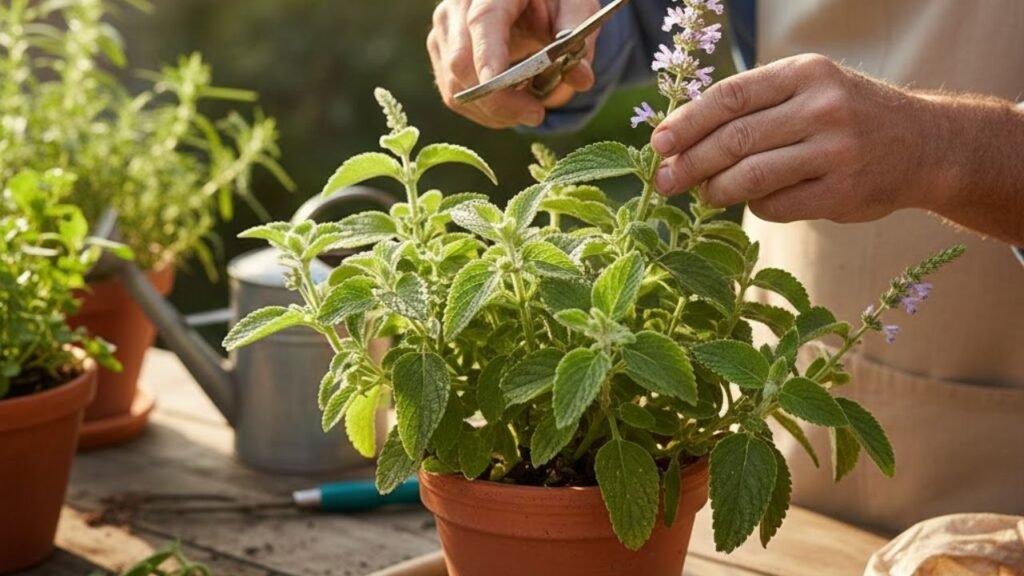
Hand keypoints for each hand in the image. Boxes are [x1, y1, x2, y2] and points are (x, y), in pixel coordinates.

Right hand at [428, 0, 599, 128]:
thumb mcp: (575, 6)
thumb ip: (578, 37)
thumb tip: (582, 78)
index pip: (483, 22)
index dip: (488, 56)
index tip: (497, 85)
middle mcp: (458, 6)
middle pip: (461, 62)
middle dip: (498, 100)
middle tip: (537, 114)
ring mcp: (444, 31)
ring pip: (454, 86)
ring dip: (492, 111)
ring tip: (529, 109)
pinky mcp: (441, 53)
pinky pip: (453, 95)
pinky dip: (483, 110)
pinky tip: (510, 106)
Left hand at [650, 54, 939, 223]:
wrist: (925, 145)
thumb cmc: (845, 117)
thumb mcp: (807, 90)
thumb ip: (754, 107)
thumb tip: (680, 141)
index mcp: (805, 72)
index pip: (730, 97)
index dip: (687, 122)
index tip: (659, 143)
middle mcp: (822, 107)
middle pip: (734, 139)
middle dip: (690, 163)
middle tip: (664, 181)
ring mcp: (835, 151)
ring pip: (751, 176)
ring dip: (716, 190)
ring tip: (702, 195)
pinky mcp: (842, 192)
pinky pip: (777, 205)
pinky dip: (755, 207)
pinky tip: (752, 202)